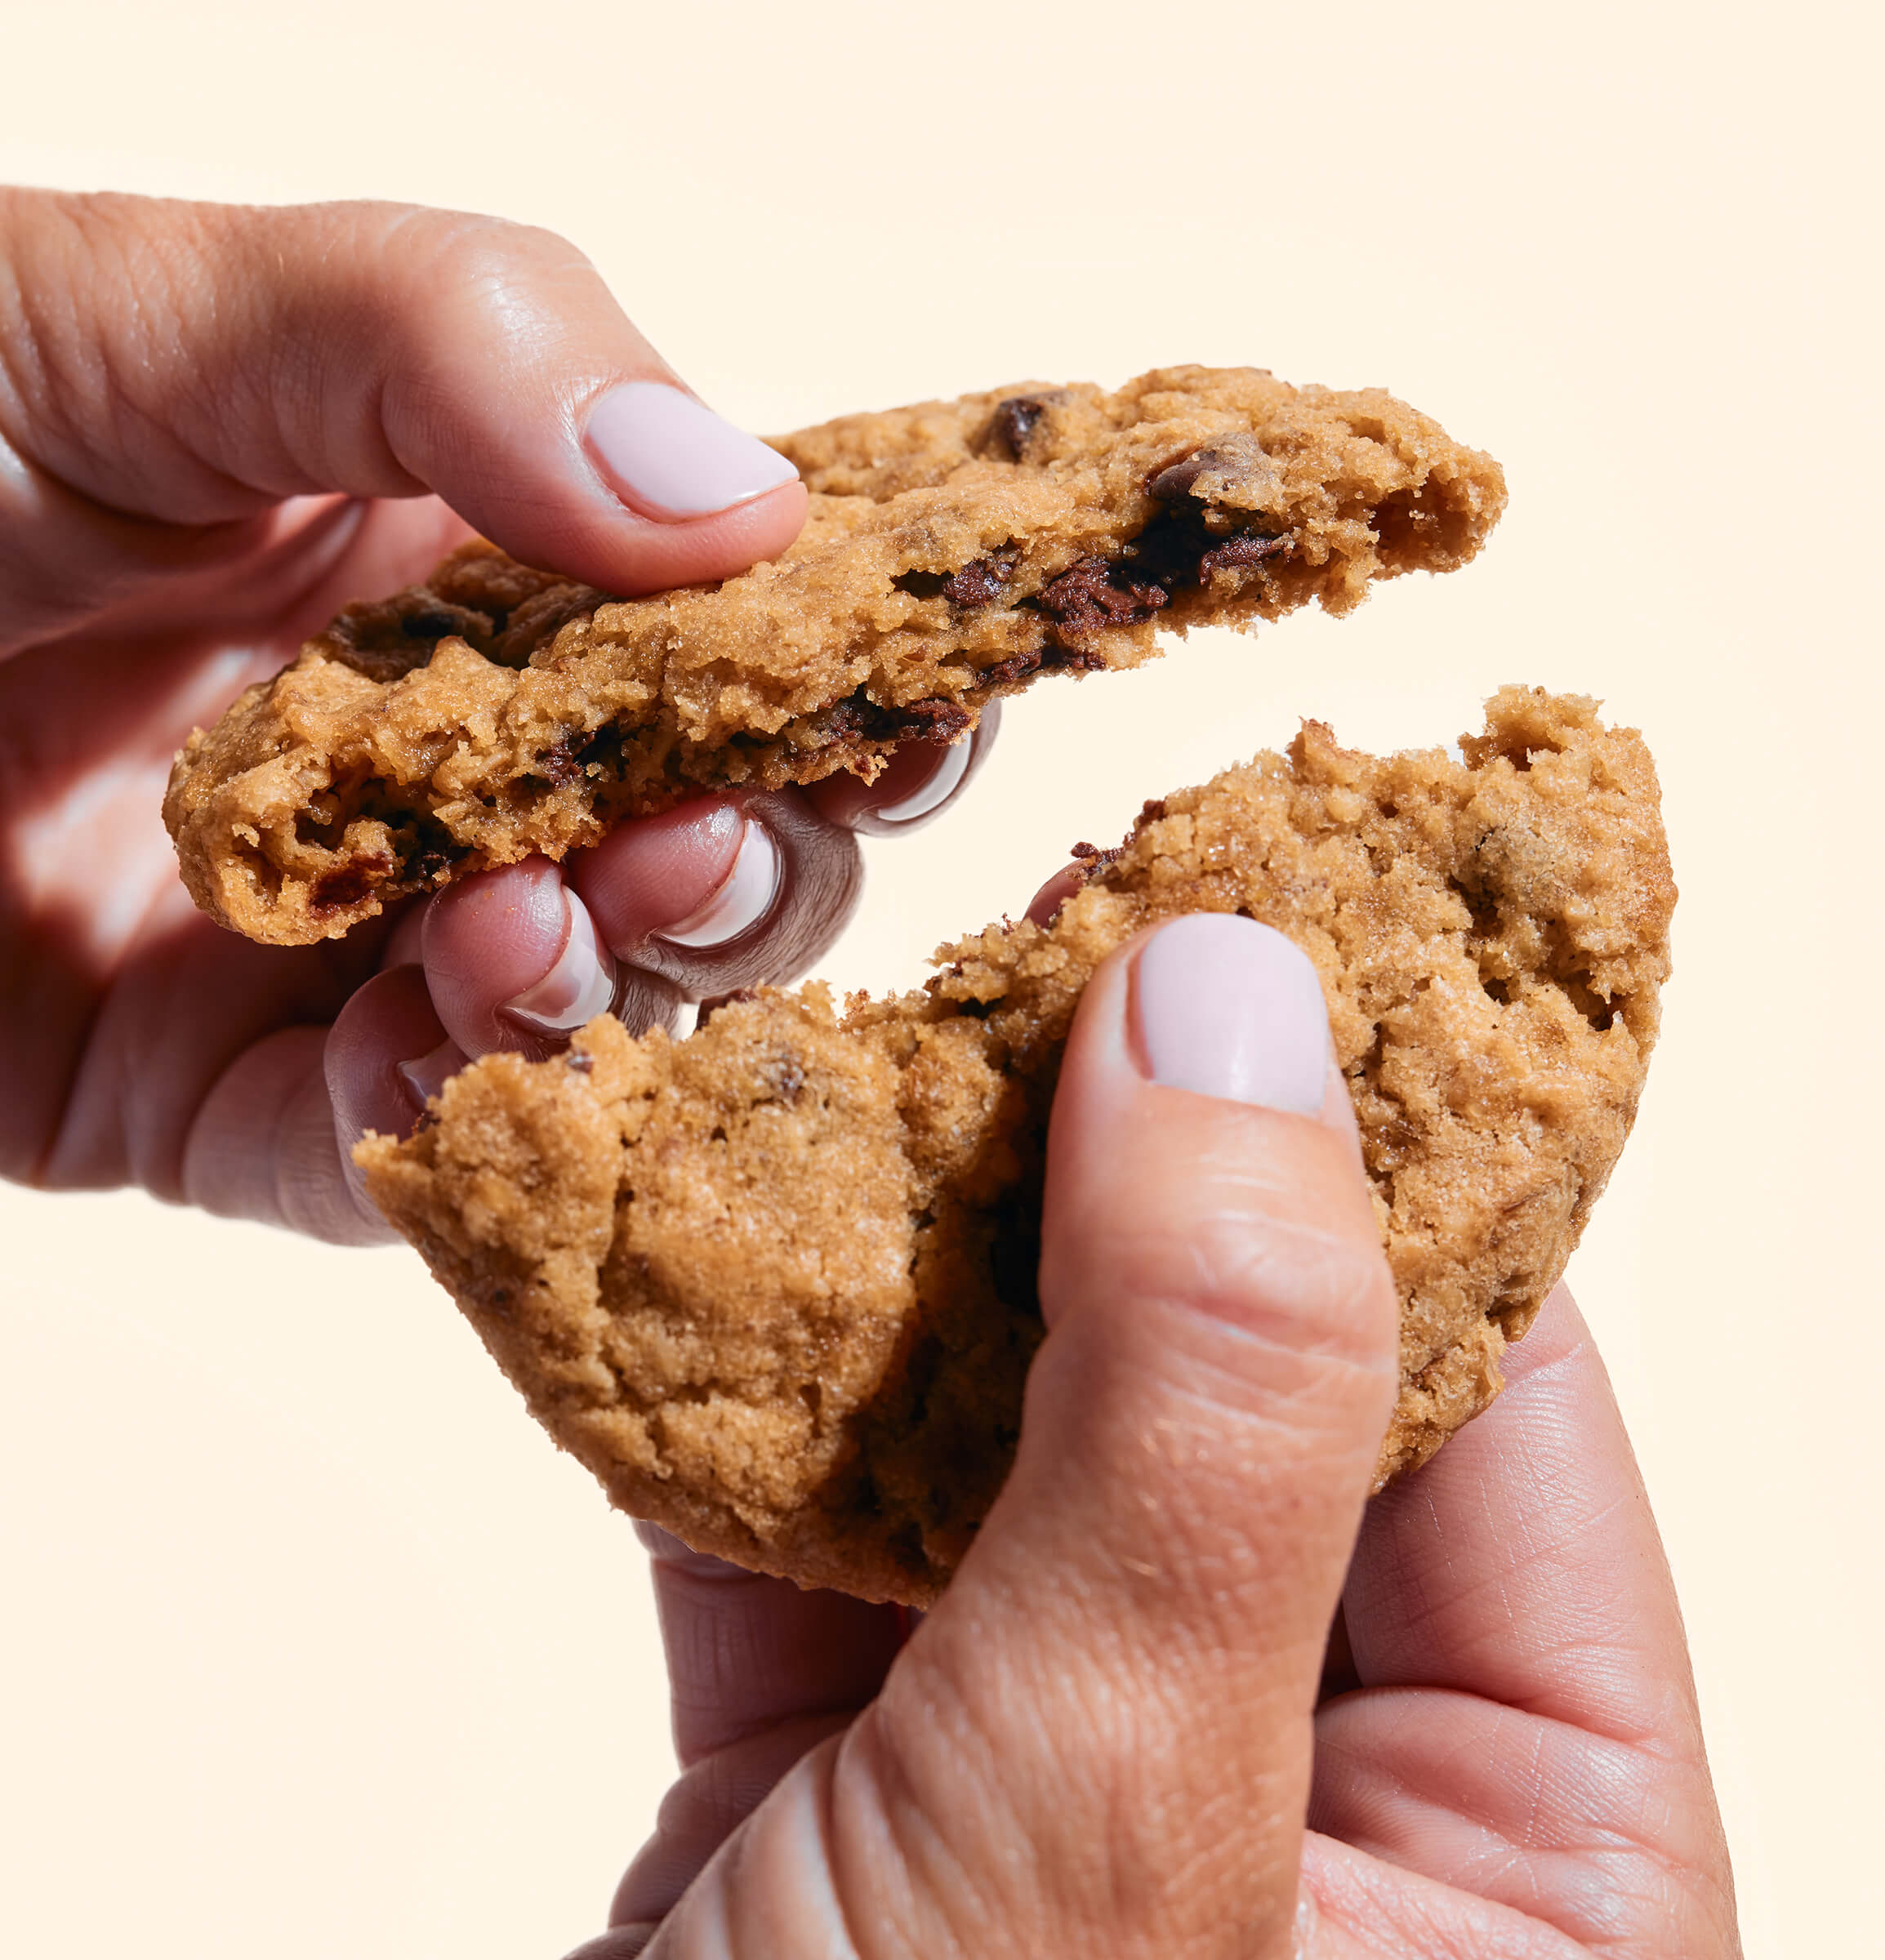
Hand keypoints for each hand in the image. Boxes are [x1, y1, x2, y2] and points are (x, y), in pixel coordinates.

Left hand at [0, 187, 993, 1237]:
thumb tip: (744, 503)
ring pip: (589, 1011)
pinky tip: (441, 1026)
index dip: (841, 667)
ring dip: (611, 982)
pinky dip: (454, 1106)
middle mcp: (441, 760)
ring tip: (551, 921)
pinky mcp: (230, 1099)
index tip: (907, 693)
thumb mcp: (145, 315)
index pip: (732, 626)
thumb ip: (455, 346)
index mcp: (469, 558)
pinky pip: (403, 1148)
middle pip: (707, 842)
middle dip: (749, 855)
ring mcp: (347, 940)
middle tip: (702, 837)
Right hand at [570, 915, 1741, 1958]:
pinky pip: (810, 1516)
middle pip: (1239, 1379)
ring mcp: (1068, 1776)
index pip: (1501, 1395)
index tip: (1271, 909)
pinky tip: (666, 1219)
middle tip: (1026, 931)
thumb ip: (1202, 1418)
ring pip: (1009, 1427)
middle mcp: (1319, 1806)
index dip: (1384, 1134)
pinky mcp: (850, 1783)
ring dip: (893, 1248)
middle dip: (1106, 1165)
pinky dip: (727, 1377)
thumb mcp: (1111, 1845)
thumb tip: (1239, 1011)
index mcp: (1536, 1874)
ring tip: (836, 1037)